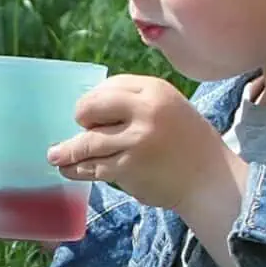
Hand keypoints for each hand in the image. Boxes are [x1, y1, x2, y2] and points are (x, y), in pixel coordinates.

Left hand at [47, 74, 235, 219]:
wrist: (210, 179)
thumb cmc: (187, 143)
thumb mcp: (169, 108)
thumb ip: (136, 104)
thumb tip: (91, 110)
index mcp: (155, 90)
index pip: (110, 86)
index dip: (94, 100)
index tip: (89, 112)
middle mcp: (145, 110)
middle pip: (92, 108)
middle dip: (80, 118)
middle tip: (77, 128)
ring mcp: (136, 140)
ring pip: (88, 142)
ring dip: (68, 150)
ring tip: (55, 155)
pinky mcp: (130, 167)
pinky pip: (94, 166)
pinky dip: (77, 168)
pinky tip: (69, 169)